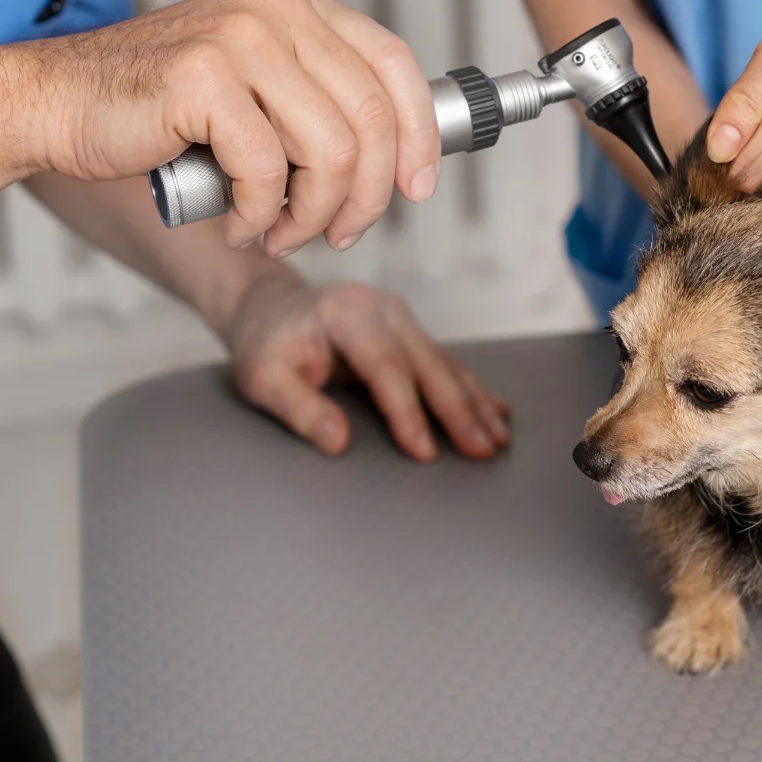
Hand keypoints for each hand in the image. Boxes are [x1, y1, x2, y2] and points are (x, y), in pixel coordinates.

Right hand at [26, 0, 438, 256]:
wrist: (54, 104)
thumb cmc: (156, 109)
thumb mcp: (257, 89)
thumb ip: (318, 104)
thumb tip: (400, 159)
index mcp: (297, 4)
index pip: (394, 64)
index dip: (419, 135)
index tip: (418, 188)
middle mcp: (275, 8)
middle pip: (371, 117)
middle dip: (370, 194)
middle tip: (342, 232)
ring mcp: (239, 37)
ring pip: (331, 150)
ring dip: (315, 213)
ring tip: (283, 233)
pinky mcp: (203, 77)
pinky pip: (268, 171)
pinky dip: (262, 215)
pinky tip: (237, 223)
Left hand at [224, 276, 510, 461]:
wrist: (271, 309)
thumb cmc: (266, 346)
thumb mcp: (263, 379)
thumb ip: (299, 408)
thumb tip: (339, 442)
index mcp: (346, 314)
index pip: (385, 367)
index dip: (407, 412)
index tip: (423, 453)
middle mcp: (382, 309)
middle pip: (427, 364)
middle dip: (458, 411)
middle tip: (481, 451)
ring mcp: (401, 317)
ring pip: (445, 363)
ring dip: (474, 403)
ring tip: (498, 440)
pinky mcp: (411, 331)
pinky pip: (446, 362)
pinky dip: (472, 390)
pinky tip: (497, 412)